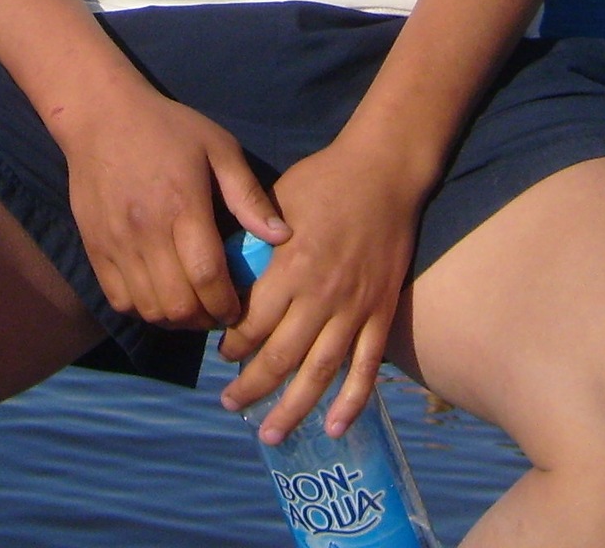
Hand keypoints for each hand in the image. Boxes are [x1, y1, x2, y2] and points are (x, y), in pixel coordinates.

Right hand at [56, 82, 284, 331]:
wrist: (101, 116)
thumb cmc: (167, 128)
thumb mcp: (218, 147)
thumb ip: (249, 195)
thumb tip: (283, 236)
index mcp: (183, 206)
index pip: (207, 276)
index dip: (226, 304)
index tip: (239, 309)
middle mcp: (147, 231)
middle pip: (177, 304)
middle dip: (204, 318)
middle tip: (217, 310)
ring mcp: (116, 243)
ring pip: (148, 309)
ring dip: (175, 318)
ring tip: (191, 306)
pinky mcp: (94, 248)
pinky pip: (119, 299)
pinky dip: (142, 308)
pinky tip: (159, 295)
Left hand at [218, 132, 428, 442]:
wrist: (384, 171)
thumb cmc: (324, 179)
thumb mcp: (277, 201)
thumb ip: (252, 239)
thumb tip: (222, 268)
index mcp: (291, 266)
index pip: (253, 323)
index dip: (232, 344)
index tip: (220, 353)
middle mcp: (322, 294)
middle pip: (280, 357)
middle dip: (251, 387)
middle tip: (229, 404)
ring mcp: (355, 308)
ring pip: (320, 372)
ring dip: (293, 407)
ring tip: (271, 433)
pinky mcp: (381, 313)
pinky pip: (366, 366)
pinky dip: (352, 401)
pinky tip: (334, 427)